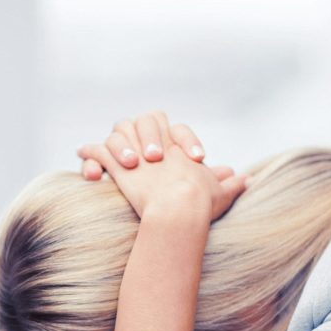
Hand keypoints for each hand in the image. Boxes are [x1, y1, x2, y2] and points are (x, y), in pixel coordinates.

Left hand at [76, 111, 247, 222]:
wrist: (181, 209)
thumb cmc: (201, 204)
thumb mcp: (221, 192)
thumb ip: (232, 183)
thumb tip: (248, 179)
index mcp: (176, 147)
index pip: (167, 126)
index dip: (163, 136)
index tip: (164, 155)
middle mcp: (155, 144)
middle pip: (141, 121)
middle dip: (139, 133)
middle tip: (143, 155)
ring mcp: (136, 154)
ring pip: (119, 133)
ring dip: (116, 144)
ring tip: (115, 157)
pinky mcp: (117, 166)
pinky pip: (98, 152)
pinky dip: (89, 153)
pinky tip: (82, 154)